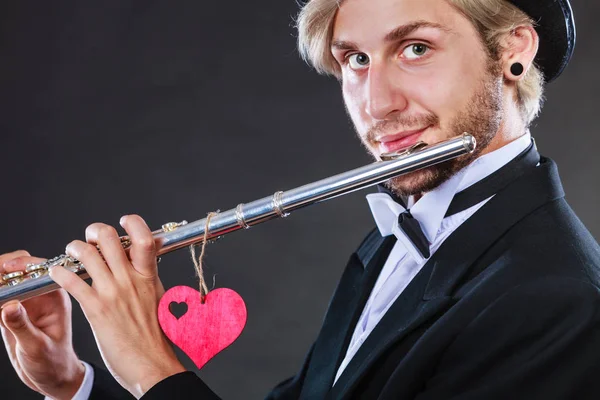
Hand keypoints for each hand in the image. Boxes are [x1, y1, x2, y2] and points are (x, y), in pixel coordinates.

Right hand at [0, 251, 84, 399]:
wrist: (50, 376)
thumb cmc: (53, 362)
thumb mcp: (37, 347)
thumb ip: (22, 326)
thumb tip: (9, 305)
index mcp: (55, 297)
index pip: (40, 269)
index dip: (21, 265)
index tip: (5, 269)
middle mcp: (40, 295)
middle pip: (20, 269)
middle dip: (3, 268)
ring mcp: (24, 301)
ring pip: (5, 279)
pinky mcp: (9, 310)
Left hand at [49, 215, 185, 397]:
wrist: (151, 362)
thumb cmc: (156, 333)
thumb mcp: (157, 296)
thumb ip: (148, 275)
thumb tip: (144, 256)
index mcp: (149, 275)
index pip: (143, 237)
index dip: (132, 222)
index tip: (123, 222)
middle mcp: (130, 279)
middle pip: (109, 238)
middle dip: (94, 231)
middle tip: (90, 237)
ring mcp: (112, 293)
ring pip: (87, 254)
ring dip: (74, 248)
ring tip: (72, 252)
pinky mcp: (96, 309)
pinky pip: (72, 281)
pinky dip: (60, 273)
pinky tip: (57, 273)